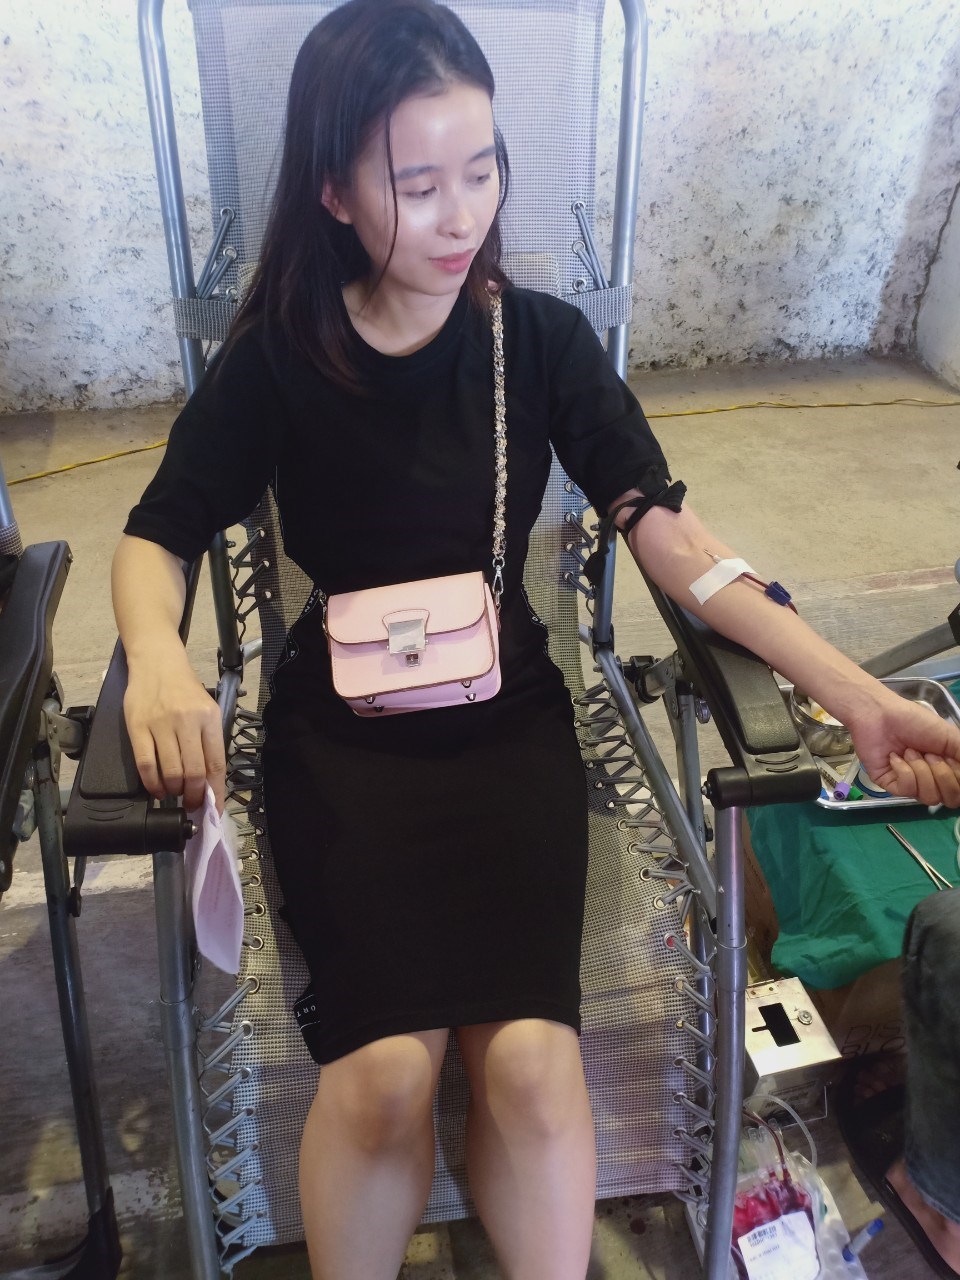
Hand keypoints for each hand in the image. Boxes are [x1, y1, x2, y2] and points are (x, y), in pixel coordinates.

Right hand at [123, 650, 226, 812]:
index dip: (216, 791)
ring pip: (170, 771)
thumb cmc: (184, 689)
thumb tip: (210, 780)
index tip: (214, 808)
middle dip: (194, 796)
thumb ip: (209, 740)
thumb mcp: (207, 709)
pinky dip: (152, 783)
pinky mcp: (137, 727)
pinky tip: (156, 789)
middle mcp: (187, 721)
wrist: (157, 663)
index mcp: (209, 718)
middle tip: (192, 804)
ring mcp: (161, 724)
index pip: (215, 763)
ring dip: (174, 791)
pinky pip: (146, 764)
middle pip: (193, 772)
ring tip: (175, 794)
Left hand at [846, 690, 959, 806]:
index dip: (956, 776)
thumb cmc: (915, 721)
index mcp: (947, 768)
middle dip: (941, 773)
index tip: (948, 757)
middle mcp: (931, 779)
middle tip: (928, 754)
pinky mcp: (890, 785)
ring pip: (930, 797)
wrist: (880, 714)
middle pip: (949, 798)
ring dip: (921, 770)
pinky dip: (904, 771)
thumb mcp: (949, 736)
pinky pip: (906, 790)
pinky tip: (894, 757)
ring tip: (910, 752)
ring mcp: (911, 784)